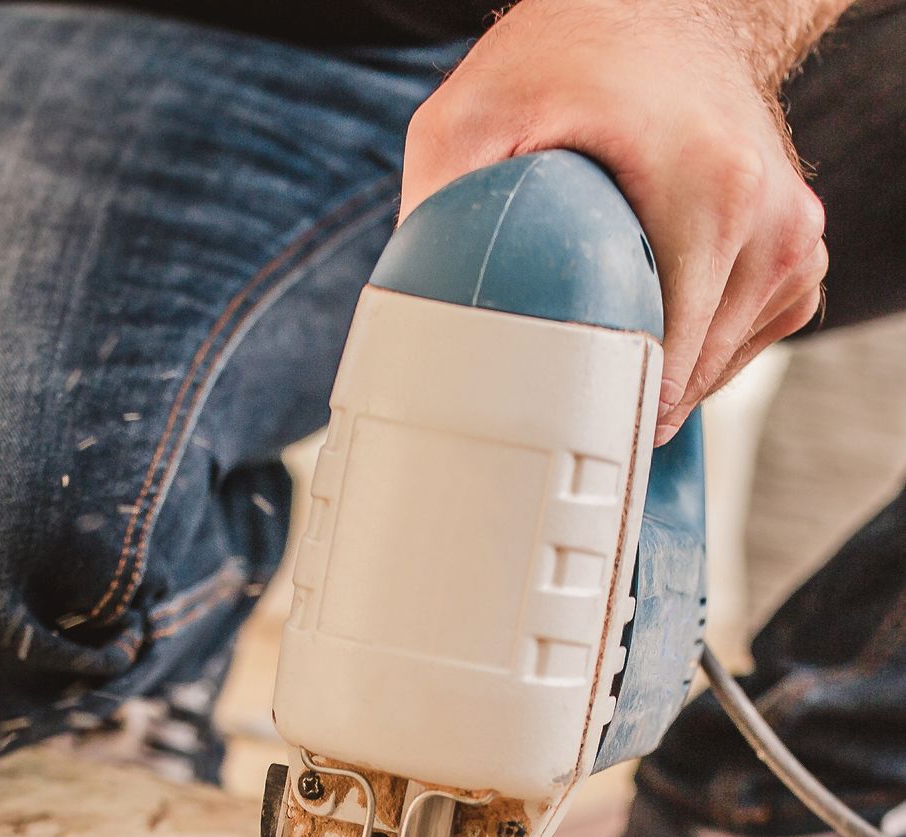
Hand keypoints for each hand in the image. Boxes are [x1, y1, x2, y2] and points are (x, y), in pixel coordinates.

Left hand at [400, 0, 829, 441]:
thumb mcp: (470, 116)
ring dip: (653, 368)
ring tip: (608, 308)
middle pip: (683, 380)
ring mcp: (794, 240)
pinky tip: (653, 295)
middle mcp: (771, 220)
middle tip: (558, 359)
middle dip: (616, 388)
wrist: (665, 9)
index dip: (594, 407)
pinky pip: (738, 347)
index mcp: (711, 192)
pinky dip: (690, 344)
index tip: (552, 420)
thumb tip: (413, 320)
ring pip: (711, 374)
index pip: (660, 366)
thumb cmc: (572, 55)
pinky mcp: (799, 257)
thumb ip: (438, 211)